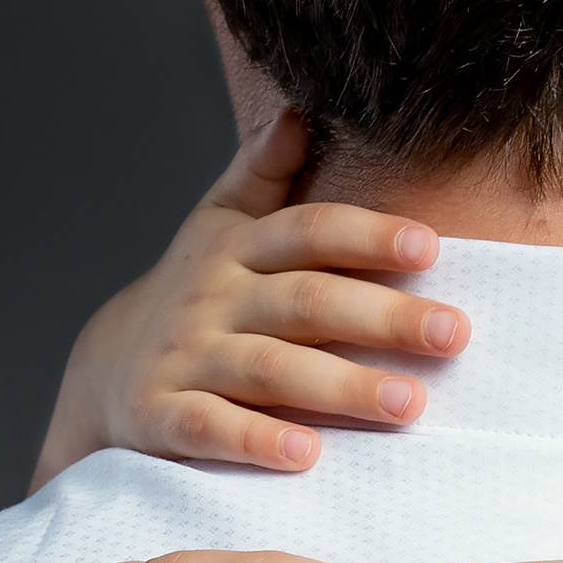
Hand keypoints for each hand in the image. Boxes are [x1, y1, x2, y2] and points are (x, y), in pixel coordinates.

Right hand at [30, 111, 469, 485]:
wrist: (107, 371)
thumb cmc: (196, 293)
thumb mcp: (220, 223)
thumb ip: (264, 170)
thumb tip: (302, 107)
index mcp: (237, 248)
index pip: (307, 231)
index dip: (366, 235)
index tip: (430, 246)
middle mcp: (213, 298)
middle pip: (305, 301)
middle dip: (383, 316)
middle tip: (455, 333)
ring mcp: (185, 357)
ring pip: (269, 367)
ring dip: (341, 385)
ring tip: (410, 403)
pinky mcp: (161, 416)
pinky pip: (209, 427)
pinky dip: (255, 439)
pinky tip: (307, 454)